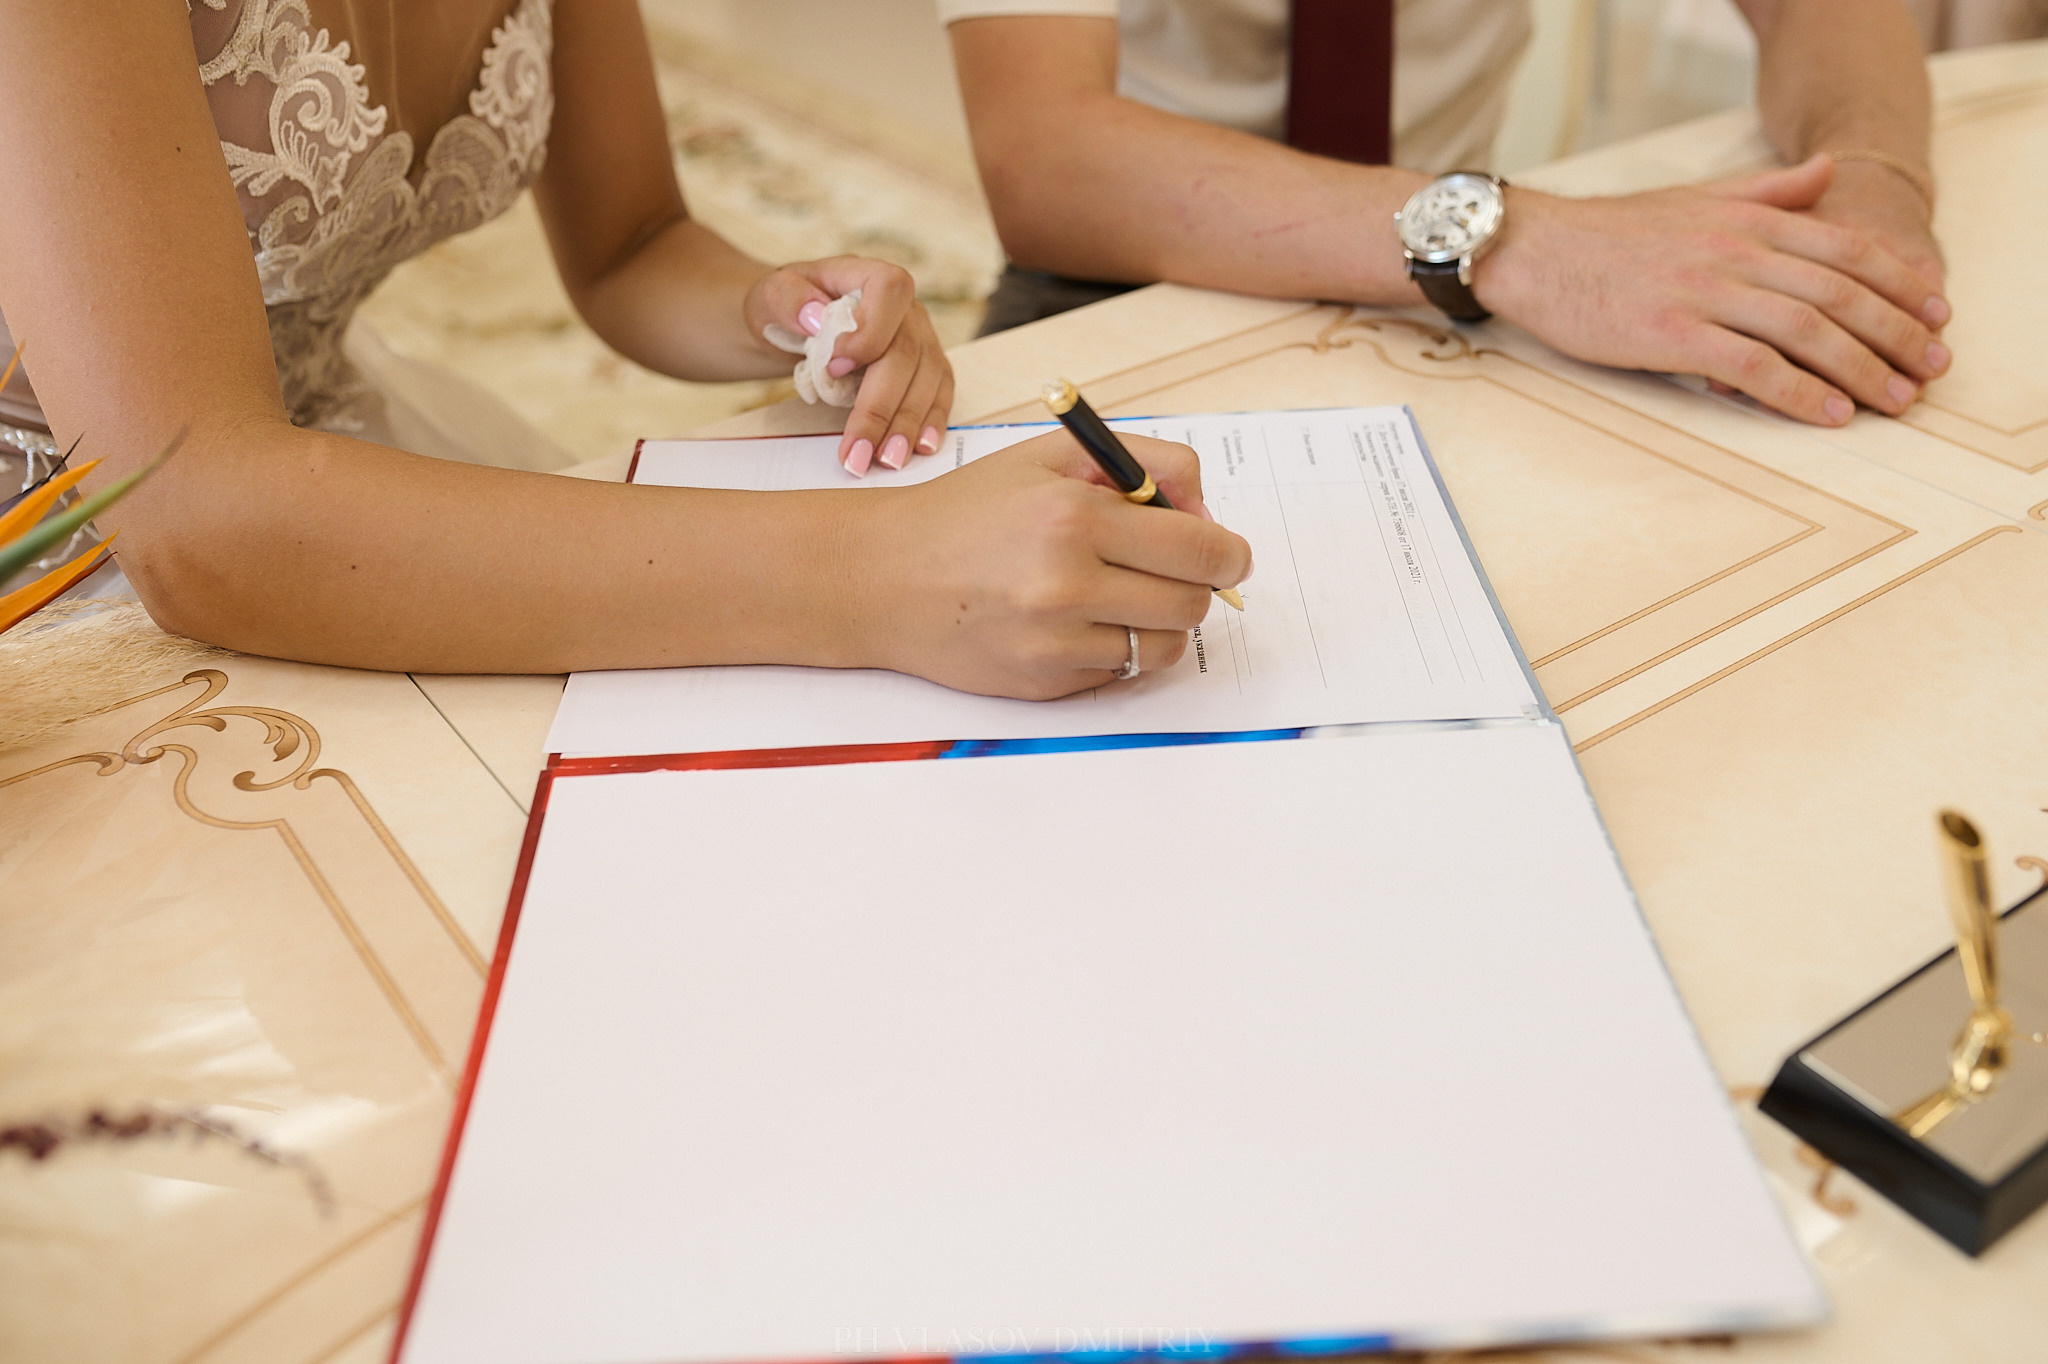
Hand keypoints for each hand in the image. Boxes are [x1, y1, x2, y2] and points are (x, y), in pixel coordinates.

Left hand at [745, 255, 954, 474]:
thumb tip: (815, 318)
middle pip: (907, 353)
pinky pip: (939, 394)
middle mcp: (906, 308)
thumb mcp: (770, 295)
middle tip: (858, 453)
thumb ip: (786, 299)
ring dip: (908, 424)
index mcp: (869, 276)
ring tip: (888, 461)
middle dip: (882, 407)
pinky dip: (930, 422)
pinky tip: (920, 448)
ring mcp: (922, 339)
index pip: (889, 292)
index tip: (834, 368)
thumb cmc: (787, 309)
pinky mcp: (927, 370)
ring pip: (929, 379)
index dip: (869, 332)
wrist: (797, 326)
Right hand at [852, 430, 1250, 699]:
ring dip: (1158, 622)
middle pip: (1192, 603)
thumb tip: (1207, 512)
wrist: (885, 577)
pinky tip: (1076, 621)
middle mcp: (1067, 583)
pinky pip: (1120, 672)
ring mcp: (1056, 642)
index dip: (1228, 553)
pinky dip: (1115, 648)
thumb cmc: (969, 512)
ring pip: (1163, 646)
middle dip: (1195, 585)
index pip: (1201, 549)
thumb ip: (1143, 463)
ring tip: (1121, 595)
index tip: (1227, 554)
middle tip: (1171, 570)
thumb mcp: (1050, 457)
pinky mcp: (1045, 683)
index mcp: (1075, 516)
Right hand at [1477, 155, 1951, 425]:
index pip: (1846, 246)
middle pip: (1839, 291)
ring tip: (1891, 400)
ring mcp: (1704, 291)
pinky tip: (1825, 413)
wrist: (1533, 249)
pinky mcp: (1671, 334)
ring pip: (1805, 329)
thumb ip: (1767, 190)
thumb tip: (1825, 172)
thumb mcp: (1696, 198)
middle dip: (1894, 333)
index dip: (1899, 281)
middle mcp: (1735, 249)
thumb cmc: (1609, 234)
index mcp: (1746, 218)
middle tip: (1929, 369)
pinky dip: (1796, 391)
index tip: (1935, 313)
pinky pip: (1750, 365)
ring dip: (1858, 368)